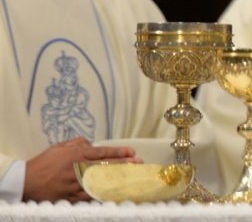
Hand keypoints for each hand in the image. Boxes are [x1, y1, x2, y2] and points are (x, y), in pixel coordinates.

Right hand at [24, 137, 139, 201]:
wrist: (26, 181)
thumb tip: (91, 143)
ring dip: (117, 179)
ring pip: (101, 181)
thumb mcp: (60, 147)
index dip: (119, 152)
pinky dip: (103, 194)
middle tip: (138, 163)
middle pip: (106, 166)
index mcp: (77, 155)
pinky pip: (90, 196)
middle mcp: (78, 169)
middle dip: (125, 164)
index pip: (103, 152)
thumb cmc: (43, 163)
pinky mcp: (71, 196)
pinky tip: (114, 192)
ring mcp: (75, 184)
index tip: (132, 152)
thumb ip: (77, 143)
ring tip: (131, 177)